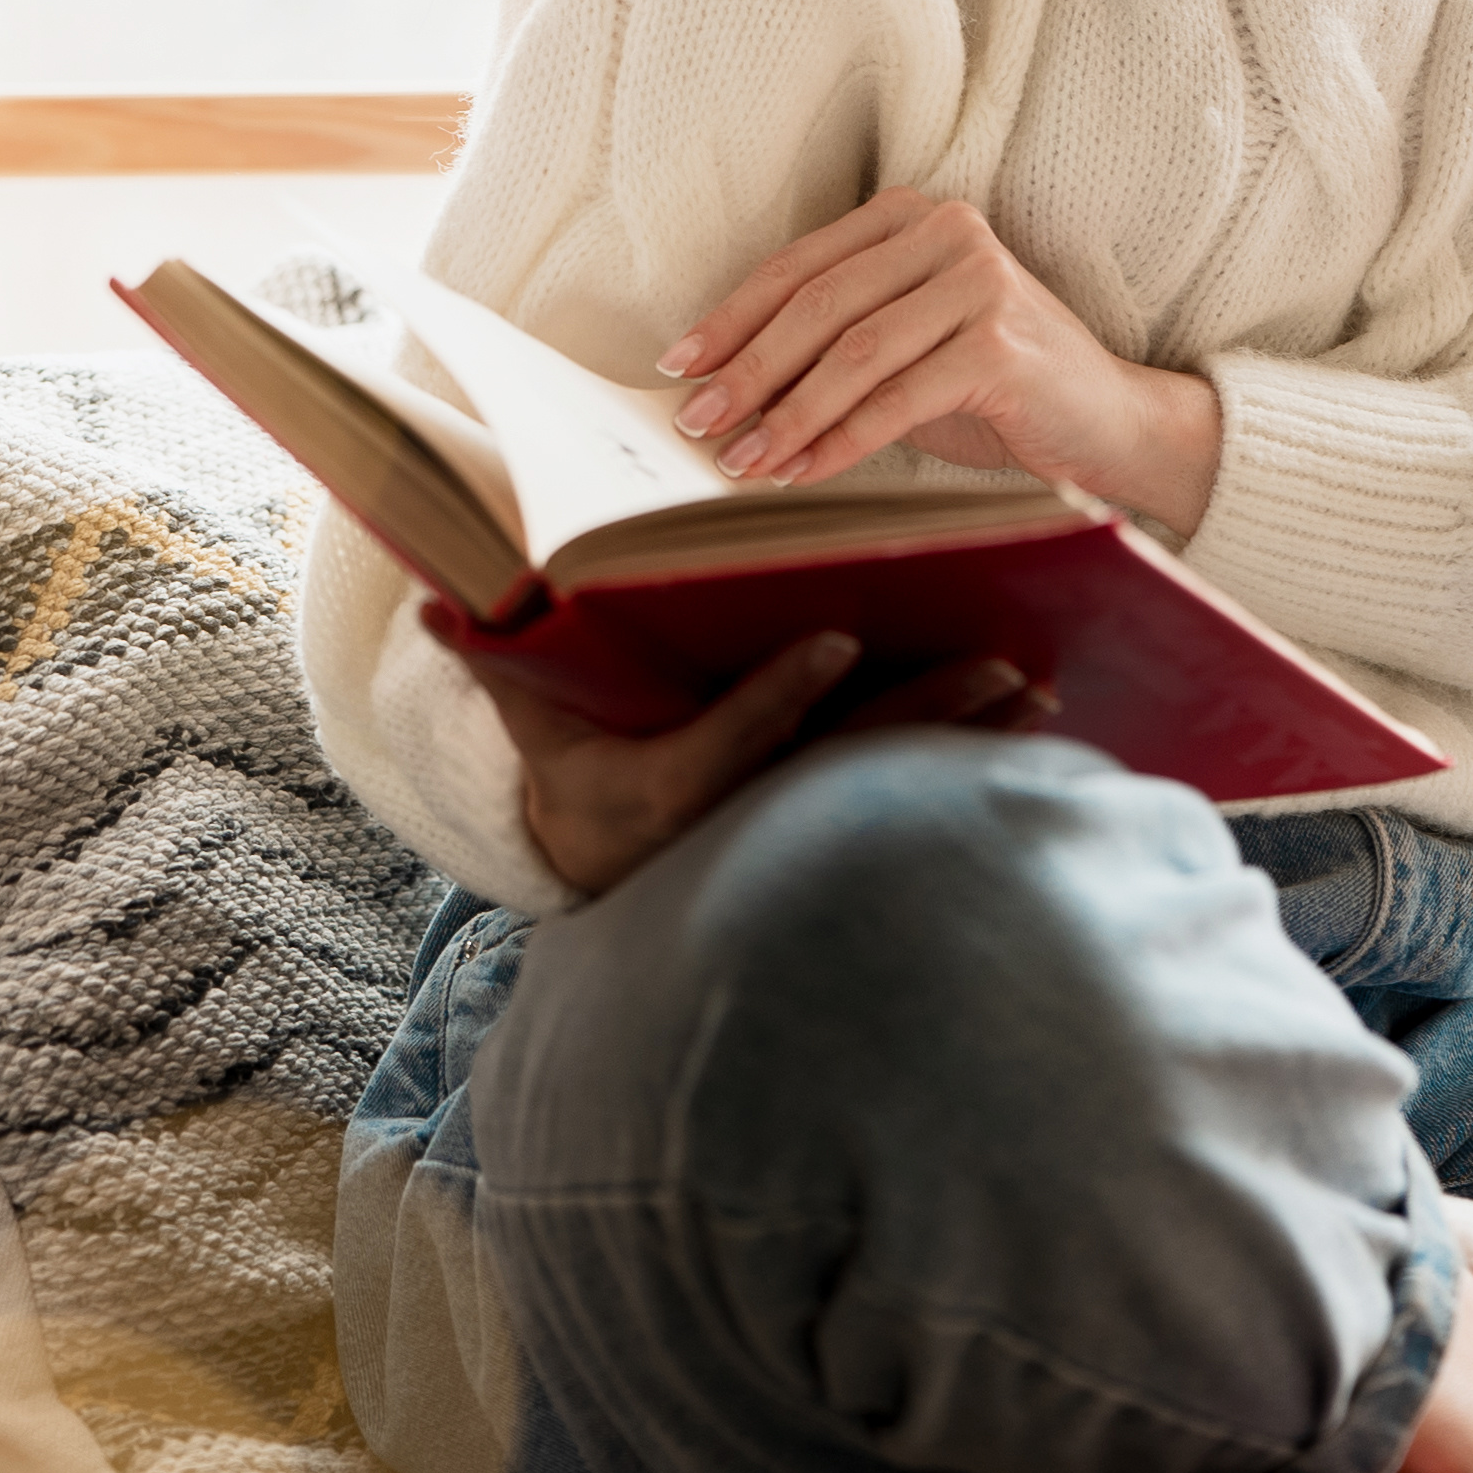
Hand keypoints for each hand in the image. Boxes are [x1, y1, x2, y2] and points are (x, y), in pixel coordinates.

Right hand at [477, 631, 1055, 899]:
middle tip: (998, 663)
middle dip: (924, 714)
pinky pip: (912, 790)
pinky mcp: (837, 829)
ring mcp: (799, 831)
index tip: (837, 640)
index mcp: (669, 793)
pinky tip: (1036, 720)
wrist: (606, 869)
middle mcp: (747, 821)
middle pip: (847, 766)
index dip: (782, 694)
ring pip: (895, 779)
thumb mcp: (527, 728)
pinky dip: (976, 758)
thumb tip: (433, 603)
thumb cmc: (572, 776)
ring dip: (969, 736)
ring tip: (1038, 687)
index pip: (733, 743)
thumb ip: (493, 662)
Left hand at [659, 190, 1225, 536]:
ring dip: (786, 414)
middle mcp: (950, 233)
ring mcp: (981, 283)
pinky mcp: (1003, 345)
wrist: (1111, 424)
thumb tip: (724, 387)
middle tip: (696, 420)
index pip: (800, 266)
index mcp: (914, 217)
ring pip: (854, 353)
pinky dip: (840, 442)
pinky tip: (802, 473)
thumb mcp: (908, 348)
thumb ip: (835, 345)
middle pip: (818, 304)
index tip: (679, 366)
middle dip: (747, 369)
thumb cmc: (996, 389)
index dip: (732, 318)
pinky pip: (898, 401)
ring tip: (741, 460)